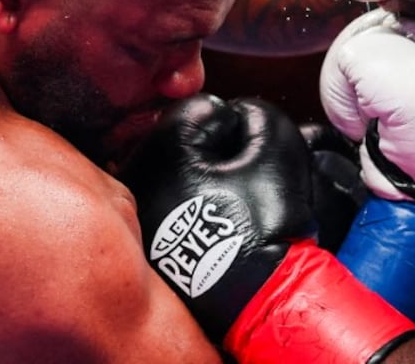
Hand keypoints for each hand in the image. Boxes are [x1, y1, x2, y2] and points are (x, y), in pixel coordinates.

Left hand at [126, 94, 414, 363]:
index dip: (242, 123)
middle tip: (252, 174)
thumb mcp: (275, 153)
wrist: (258, 304)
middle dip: (225, 149)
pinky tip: (226, 222)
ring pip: (185, 170)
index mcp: (161, 153)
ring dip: (215, 175)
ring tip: (242, 201)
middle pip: (190, 139)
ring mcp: (142, 214)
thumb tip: (248, 115)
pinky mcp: (153, 240)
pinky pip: (180, 202)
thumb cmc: (261, 229)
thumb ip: (262, 116)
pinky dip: (204, 203)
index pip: (206, 109)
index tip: (258, 149)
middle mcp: (139, 179)